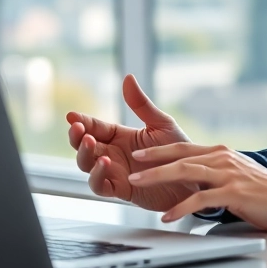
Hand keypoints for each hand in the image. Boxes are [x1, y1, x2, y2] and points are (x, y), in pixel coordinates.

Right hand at [66, 75, 193, 210]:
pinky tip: (104, 164)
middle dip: (77, 137)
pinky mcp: (121, 190)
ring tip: (92, 143)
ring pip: (87, 165)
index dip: (81, 121)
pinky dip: (97, 176)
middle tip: (78, 129)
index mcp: (120, 136)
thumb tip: (127, 77)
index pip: (95, 127)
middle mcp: (113, 154)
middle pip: (84, 146)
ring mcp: (115, 172)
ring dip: (84, 155)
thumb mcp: (161, 124)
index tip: (72, 116)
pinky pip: (100, 185)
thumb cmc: (179, 151)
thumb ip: (141, 104)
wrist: (195, 178)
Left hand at [129, 143, 266, 229]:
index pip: (183, 148)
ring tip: (138, 183)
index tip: (139, 154)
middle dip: (152, 162)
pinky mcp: (234, 193)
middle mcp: (221, 159)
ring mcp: (227, 175)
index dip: (159, 150)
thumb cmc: (262, 191)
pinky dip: (182, 207)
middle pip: (180, 157)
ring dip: (159, 177)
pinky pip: (201, 199)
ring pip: (186, 172)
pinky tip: (169, 215)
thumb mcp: (233, 174)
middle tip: (131, 166)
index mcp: (220, 153)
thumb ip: (213, 172)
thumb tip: (192, 178)